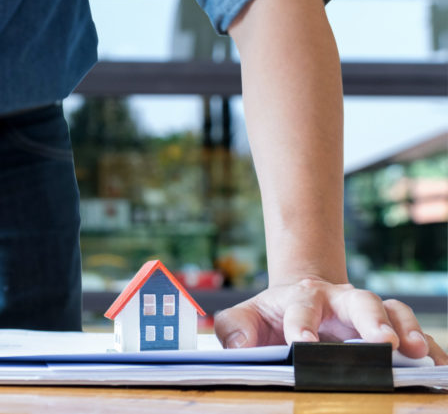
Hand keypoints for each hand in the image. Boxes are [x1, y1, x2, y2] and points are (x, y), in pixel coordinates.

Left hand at [214, 278, 447, 364]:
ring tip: (415, 353)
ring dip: (406, 330)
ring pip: (393, 311)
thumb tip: (242, 346)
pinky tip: (437, 366)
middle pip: (359, 300)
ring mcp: (368, 312)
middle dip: (370, 320)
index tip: (300, 344)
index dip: (301, 325)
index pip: (302, 307)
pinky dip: (429, 348)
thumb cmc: (271, 314)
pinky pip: (415, 334)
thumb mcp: (244, 316)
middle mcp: (341, 299)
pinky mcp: (389, 328)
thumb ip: (234, 328)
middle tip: (380, 341)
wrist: (301, 299)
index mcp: (303, 296)